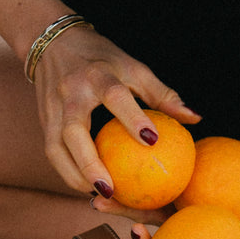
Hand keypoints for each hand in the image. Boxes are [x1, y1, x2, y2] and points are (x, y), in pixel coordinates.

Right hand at [32, 24, 198, 194]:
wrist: (53, 43)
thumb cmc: (103, 58)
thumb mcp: (133, 67)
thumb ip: (162, 94)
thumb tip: (195, 119)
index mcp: (97, 74)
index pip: (114, 95)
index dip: (132, 117)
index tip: (152, 141)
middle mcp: (71, 91)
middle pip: (74, 131)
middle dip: (90, 163)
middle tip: (111, 189)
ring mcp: (52, 108)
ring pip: (56, 148)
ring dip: (74, 176)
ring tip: (99, 195)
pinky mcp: (44, 121)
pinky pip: (53, 152)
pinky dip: (68, 172)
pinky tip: (87, 187)